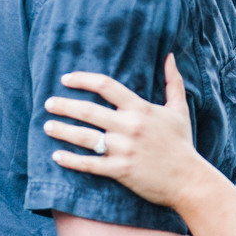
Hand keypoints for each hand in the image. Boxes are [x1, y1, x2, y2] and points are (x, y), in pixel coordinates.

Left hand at [44, 54, 211, 207]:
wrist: (188, 179)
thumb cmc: (182, 143)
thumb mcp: (179, 109)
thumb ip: (173, 81)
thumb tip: (169, 56)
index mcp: (141, 108)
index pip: (106, 86)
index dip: (83, 79)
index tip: (66, 78)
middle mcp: (129, 126)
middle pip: (88, 111)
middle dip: (64, 105)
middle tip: (48, 103)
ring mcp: (123, 149)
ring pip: (84, 137)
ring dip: (62, 130)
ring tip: (47, 125)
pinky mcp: (120, 171)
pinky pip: (89, 164)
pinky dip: (70, 160)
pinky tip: (56, 155)